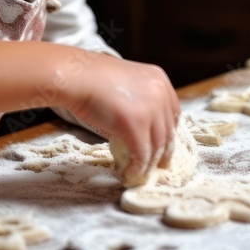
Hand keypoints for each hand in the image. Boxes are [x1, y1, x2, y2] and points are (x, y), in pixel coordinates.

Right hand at [60, 51, 179, 183]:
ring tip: (143, 172)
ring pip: (158, 145)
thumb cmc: (93, 78)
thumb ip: (140, 99)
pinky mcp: (136, 126)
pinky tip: (131, 172)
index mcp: (160, 80)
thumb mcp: (127, 81)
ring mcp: (150, 110)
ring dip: (150, 163)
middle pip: (168, 130)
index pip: (173, 112)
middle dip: (164, 150)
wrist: (76, 76)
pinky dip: (138, 167)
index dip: (169, 131)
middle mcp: (160, 93)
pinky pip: (142, 154)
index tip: (163, 143)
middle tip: (159, 164)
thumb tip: (143, 126)